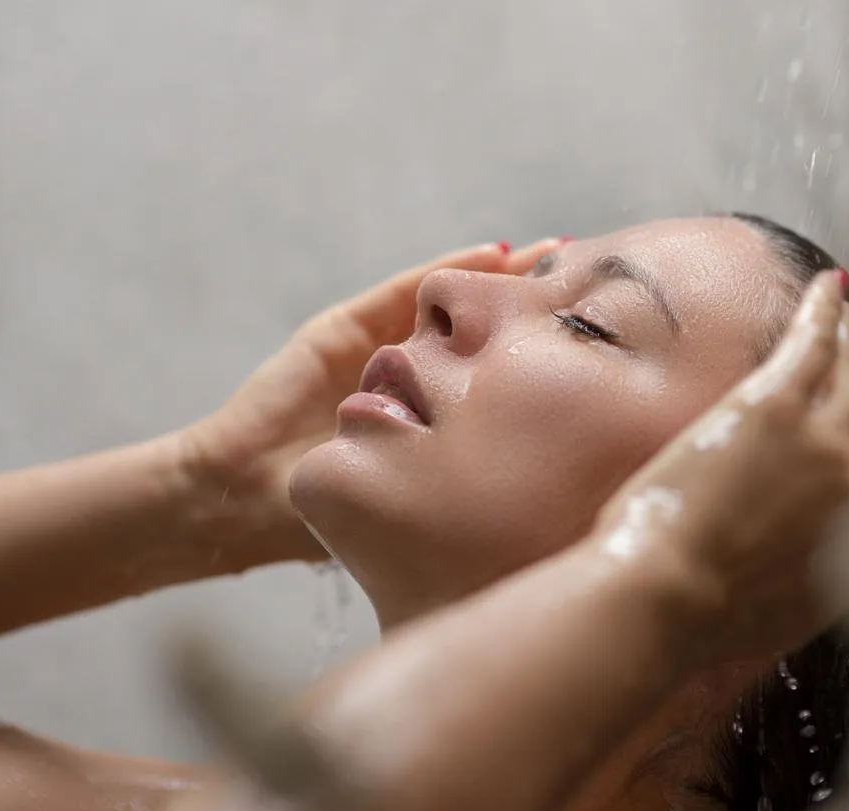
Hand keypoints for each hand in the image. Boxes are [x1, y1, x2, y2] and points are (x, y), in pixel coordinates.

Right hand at [179, 239, 564, 566]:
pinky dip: (451, 268)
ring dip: (505, 279)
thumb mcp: (414, 505)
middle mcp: (409, 377)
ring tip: (561, 254)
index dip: (543, 360)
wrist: (241, 498)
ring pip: (451, 304)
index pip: (496, 381)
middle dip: (535, 310)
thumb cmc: (320, 517)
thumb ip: (461, 498)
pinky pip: (403, 291)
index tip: (607, 346)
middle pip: (482, 334)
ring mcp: (376, 346)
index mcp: (428, 419)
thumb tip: (550, 518)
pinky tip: (499, 253)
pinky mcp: (342, 327)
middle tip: (599, 285)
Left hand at [589, 270, 848, 665]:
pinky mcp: (776, 407)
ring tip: (843, 309)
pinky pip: (812, 344)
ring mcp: (826, 440)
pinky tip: (826, 290)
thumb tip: (823, 547)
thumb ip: (829, 566)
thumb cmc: (712, 615)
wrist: (672, 599)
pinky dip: (823, 313)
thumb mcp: (798, 606)